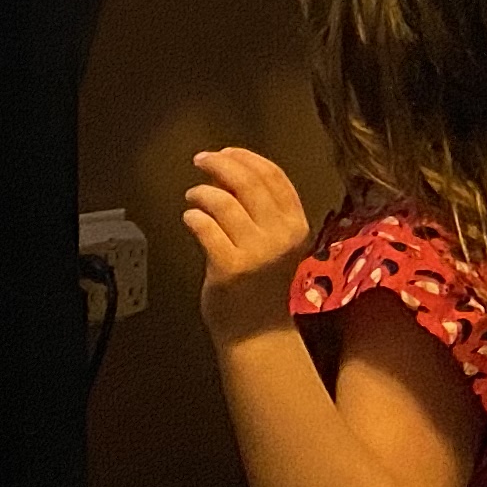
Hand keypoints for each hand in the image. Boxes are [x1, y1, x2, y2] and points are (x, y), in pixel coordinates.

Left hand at [181, 145, 317, 341]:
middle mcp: (280, 236)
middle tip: (201, 161)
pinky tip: (190, 219)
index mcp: (296, 225)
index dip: (247, 158)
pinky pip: (205, 227)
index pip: (275, 176)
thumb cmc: (262, 285)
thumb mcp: (274, 243)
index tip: (226, 152)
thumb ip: (259, 211)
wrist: (258, 334)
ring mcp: (256, 253)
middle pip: (248, 182)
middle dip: (220, 164)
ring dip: (201, 193)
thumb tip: (226, 172)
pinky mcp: (229, 268)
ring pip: (223, 202)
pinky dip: (193, 217)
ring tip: (193, 197)